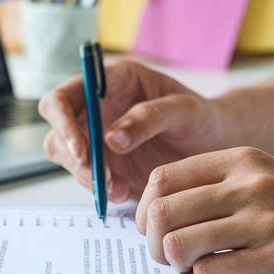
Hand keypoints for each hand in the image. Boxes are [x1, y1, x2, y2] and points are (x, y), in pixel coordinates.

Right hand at [39, 60, 230, 201]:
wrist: (215, 144)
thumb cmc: (202, 118)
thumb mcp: (184, 111)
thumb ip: (149, 118)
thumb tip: (111, 139)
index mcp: (110, 81)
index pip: (63, 98)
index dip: (62, 123)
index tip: (82, 151)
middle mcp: (96, 108)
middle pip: (57, 131)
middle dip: (74, 157)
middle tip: (102, 179)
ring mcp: (97, 137)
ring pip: (67, 157)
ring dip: (86, 176)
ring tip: (118, 189)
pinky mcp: (105, 163)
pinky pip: (87, 177)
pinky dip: (98, 189)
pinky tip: (122, 192)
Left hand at [134, 147, 273, 273]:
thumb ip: (225, 187)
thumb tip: (166, 214)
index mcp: (244, 160)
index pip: (163, 179)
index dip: (145, 209)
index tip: (152, 228)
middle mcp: (251, 185)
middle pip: (161, 211)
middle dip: (152, 242)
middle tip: (166, 257)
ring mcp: (266, 222)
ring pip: (178, 244)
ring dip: (175, 264)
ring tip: (192, 270)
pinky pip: (212, 273)